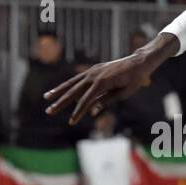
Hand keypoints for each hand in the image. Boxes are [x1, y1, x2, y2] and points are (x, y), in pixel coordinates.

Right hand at [43, 33, 176, 124]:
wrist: (138, 62)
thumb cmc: (135, 80)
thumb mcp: (125, 93)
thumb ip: (108, 100)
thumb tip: (92, 111)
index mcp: (102, 83)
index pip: (86, 101)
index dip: (78, 112)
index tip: (71, 122)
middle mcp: (94, 76)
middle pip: (74, 92)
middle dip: (61, 103)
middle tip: (49, 111)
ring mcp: (92, 71)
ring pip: (72, 83)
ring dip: (58, 91)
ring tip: (47, 98)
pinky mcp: (93, 70)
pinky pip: (78, 79)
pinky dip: (67, 84)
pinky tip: (60, 90)